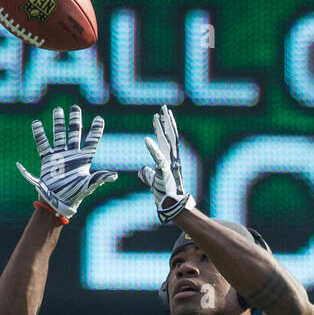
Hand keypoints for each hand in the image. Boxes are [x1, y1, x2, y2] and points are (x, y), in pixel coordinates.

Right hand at [17, 104, 116, 220]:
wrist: (57, 203)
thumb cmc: (74, 196)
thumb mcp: (88, 186)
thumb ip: (99, 179)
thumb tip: (114, 176)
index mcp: (83, 160)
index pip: (91, 142)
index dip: (95, 130)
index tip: (99, 119)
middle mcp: (71, 155)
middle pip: (74, 134)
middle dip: (75, 121)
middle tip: (75, 107)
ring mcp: (59, 156)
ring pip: (59, 135)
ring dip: (58, 123)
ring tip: (58, 110)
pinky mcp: (47, 160)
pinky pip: (43, 145)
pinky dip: (39, 135)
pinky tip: (36, 123)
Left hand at [138, 104, 195, 223]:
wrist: (170, 207)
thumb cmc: (163, 196)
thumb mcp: (152, 182)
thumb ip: (147, 174)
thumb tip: (141, 170)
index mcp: (168, 160)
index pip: (167, 140)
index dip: (164, 127)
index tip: (161, 115)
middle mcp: (171, 159)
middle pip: (170, 136)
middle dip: (166, 122)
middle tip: (163, 107)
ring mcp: (170, 164)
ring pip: (166, 142)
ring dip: (162, 129)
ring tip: (158, 115)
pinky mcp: (165, 172)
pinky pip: (158, 158)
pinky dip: (152, 149)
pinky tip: (146, 139)